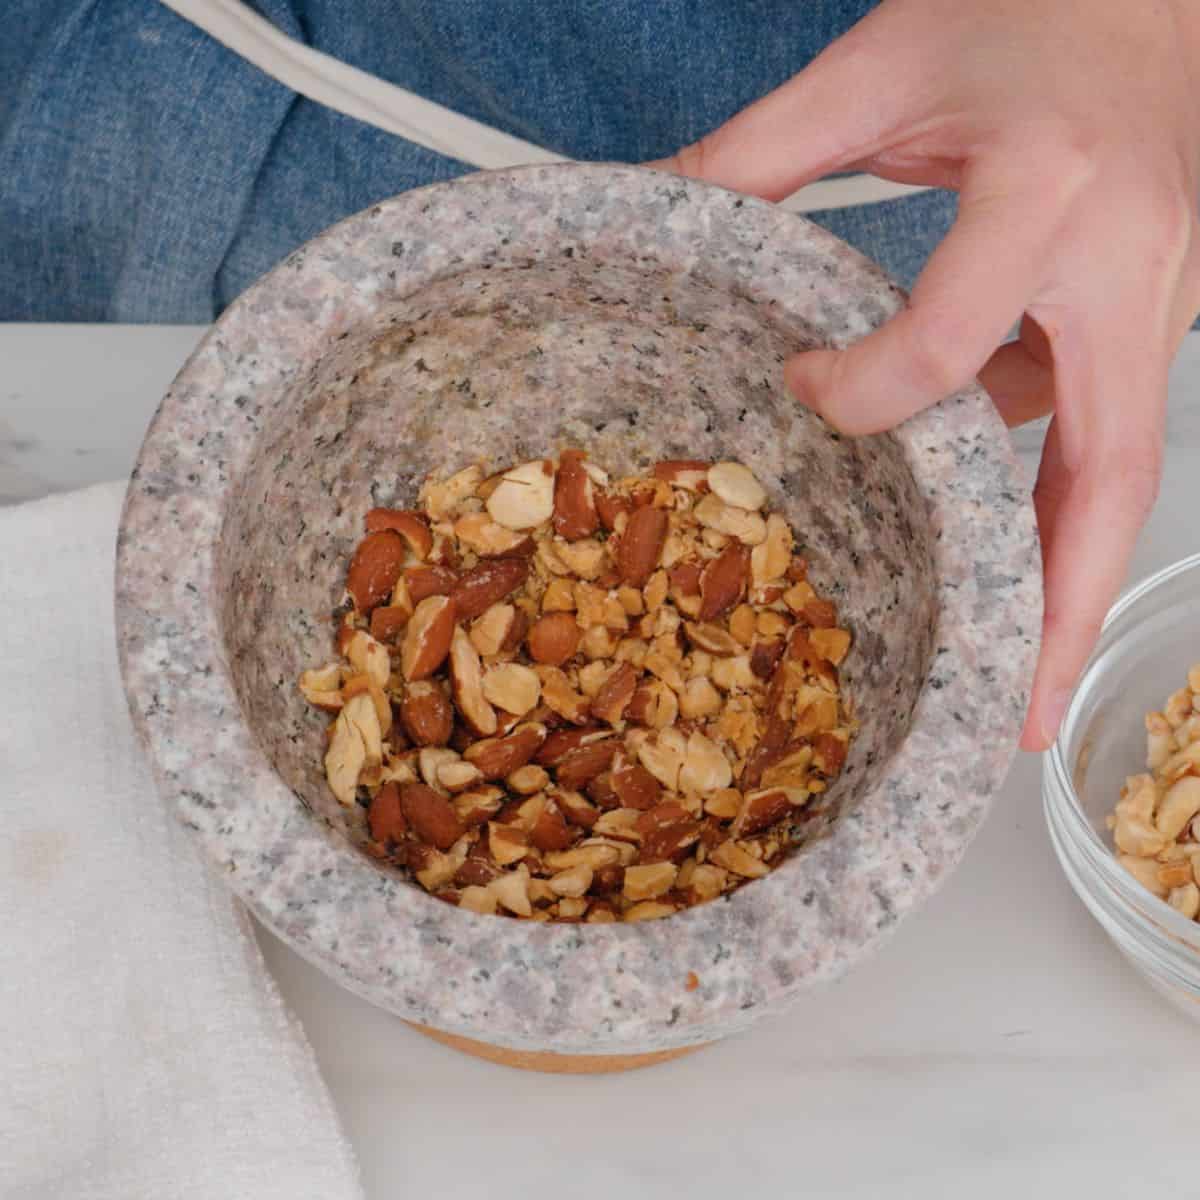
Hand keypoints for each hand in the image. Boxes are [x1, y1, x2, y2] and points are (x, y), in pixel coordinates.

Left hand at [655, 0, 1199, 748]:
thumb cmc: (1032, 10)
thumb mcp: (884, 68)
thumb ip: (765, 150)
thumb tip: (652, 207)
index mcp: (1046, 192)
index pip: (943, 342)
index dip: (858, 390)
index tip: (800, 389)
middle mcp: (1126, 266)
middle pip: (1110, 475)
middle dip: (1063, 606)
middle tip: (1021, 716)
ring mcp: (1161, 301)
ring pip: (1122, 473)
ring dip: (1069, 575)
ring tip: (1016, 675)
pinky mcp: (1159, 316)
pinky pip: (1105, 427)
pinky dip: (1049, 492)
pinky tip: (996, 530)